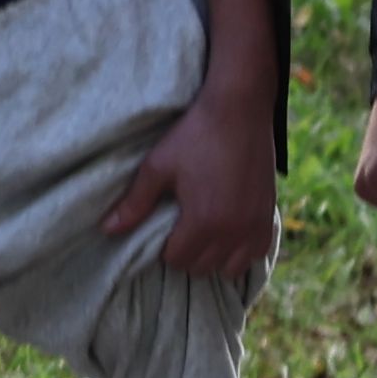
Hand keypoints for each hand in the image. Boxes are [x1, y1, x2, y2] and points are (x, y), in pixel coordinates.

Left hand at [104, 77, 280, 281]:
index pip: (176, 260)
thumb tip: (107, 230)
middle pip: (202, 267)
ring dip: (215, 257)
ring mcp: (254, 225)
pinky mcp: (269, 215)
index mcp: (203, 221)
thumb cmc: (195, 135)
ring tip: (205, 232)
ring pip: (230, 267)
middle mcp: (232, 231)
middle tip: (182, 226)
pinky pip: (257, 253)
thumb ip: (134, 203)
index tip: (165, 224)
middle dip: (188, 253)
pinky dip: (242, 250)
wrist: (239, 110)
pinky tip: (230, 233)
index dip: (166, 246)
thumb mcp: (158, 167)